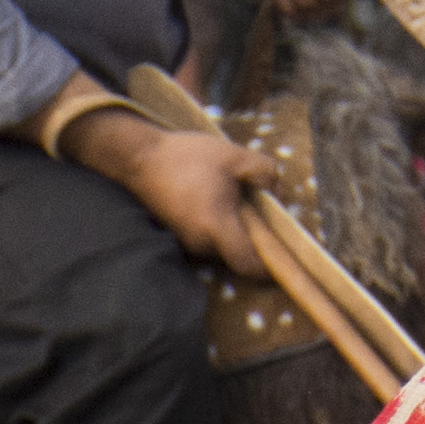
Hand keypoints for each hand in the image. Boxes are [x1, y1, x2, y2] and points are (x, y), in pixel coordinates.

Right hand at [78, 110, 279, 279]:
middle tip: (263, 208)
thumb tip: (277, 193)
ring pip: (223, 246)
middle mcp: (201, 244)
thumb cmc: (188, 156)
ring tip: (237, 196)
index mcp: (217, 227)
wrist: (140, 158)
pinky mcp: (179, 235)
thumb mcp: (234, 156)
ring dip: (236, 229)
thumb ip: (265, 172)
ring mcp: (187, 242)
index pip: (248, 264)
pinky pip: (208, 238)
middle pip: (238, 254)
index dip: (268, 267)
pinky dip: (220, 226)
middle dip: (254, 238)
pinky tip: (219, 198)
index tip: (284, 259)